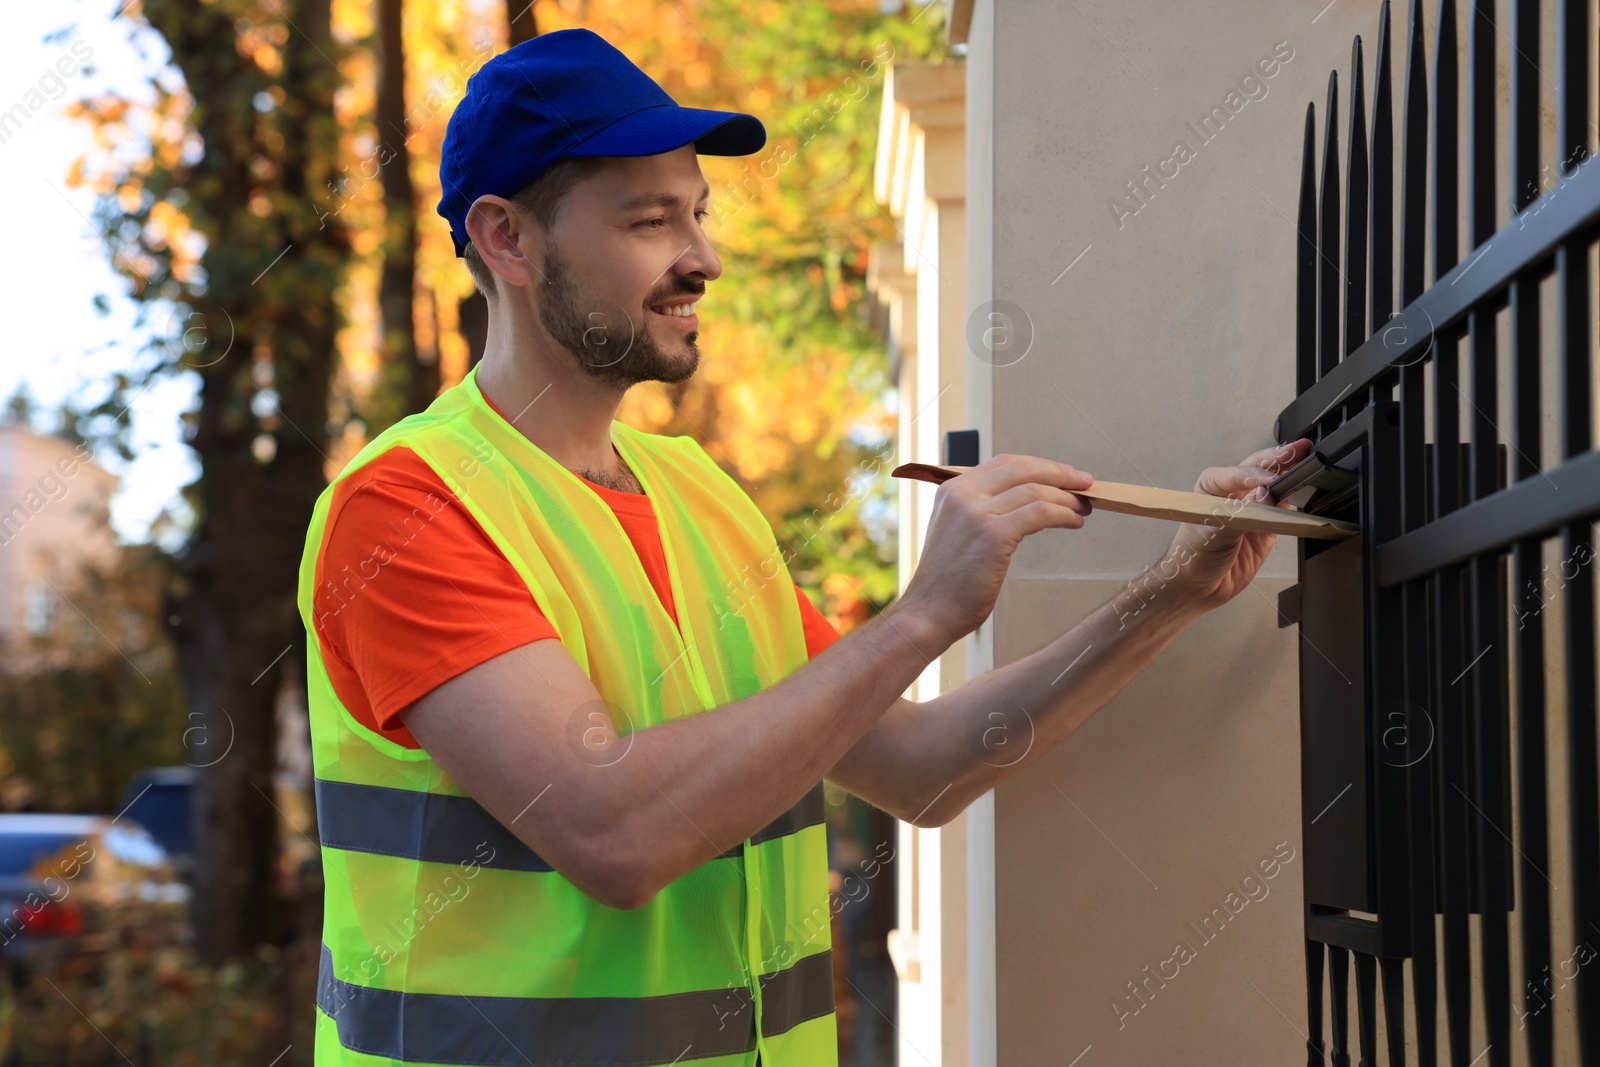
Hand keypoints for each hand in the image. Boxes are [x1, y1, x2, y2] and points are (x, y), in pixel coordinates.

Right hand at [899, 454, 1093, 647]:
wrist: (930, 612)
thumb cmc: (948, 582)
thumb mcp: (957, 532)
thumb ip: (981, 511)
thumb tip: (1026, 500)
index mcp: (952, 490)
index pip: (1005, 463)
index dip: (1041, 465)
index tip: (1064, 474)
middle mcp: (962, 495)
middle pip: (1023, 468)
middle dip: (1060, 473)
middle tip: (1085, 483)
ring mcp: (976, 512)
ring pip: (1035, 490)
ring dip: (1067, 498)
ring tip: (1083, 509)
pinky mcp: (993, 534)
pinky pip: (1040, 513)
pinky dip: (1063, 514)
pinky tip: (1074, 522)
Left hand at [1155, 438, 1313, 612]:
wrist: (1198, 587)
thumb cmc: (1191, 556)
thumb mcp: (1212, 532)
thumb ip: (1240, 513)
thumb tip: (1265, 495)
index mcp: (1213, 485)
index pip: (1239, 472)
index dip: (1256, 475)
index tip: (1270, 481)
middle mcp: (1234, 492)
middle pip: (1261, 468)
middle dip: (1281, 458)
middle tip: (1301, 448)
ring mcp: (1253, 508)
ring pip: (1276, 485)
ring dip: (1291, 474)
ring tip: (1307, 463)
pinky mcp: (1267, 526)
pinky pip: (1285, 510)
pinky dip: (1296, 502)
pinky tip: (1305, 492)